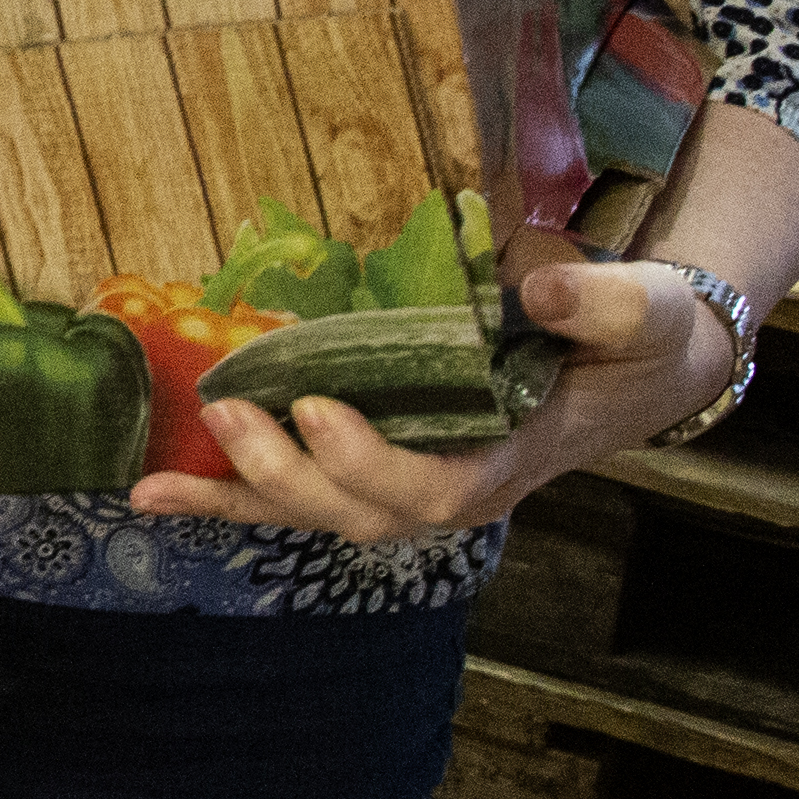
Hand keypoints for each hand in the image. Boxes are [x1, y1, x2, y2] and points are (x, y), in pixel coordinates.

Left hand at [126, 252, 727, 545]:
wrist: (642, 367)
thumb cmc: (639, 339)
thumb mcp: (641, 312)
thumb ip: (599, 304)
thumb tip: (537, 286)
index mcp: (510, 464)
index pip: (433, 486)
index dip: (371, 460)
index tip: (319, 408)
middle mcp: (454, 490)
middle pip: (360, 511)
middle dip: (287, 472)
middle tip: (228, 411)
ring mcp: (410, 484)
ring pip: (316, 513)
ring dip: (237, 495)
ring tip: (155, 482)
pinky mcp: (376, 465)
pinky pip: (297, 493)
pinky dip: (227, 494)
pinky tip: (159, 490)